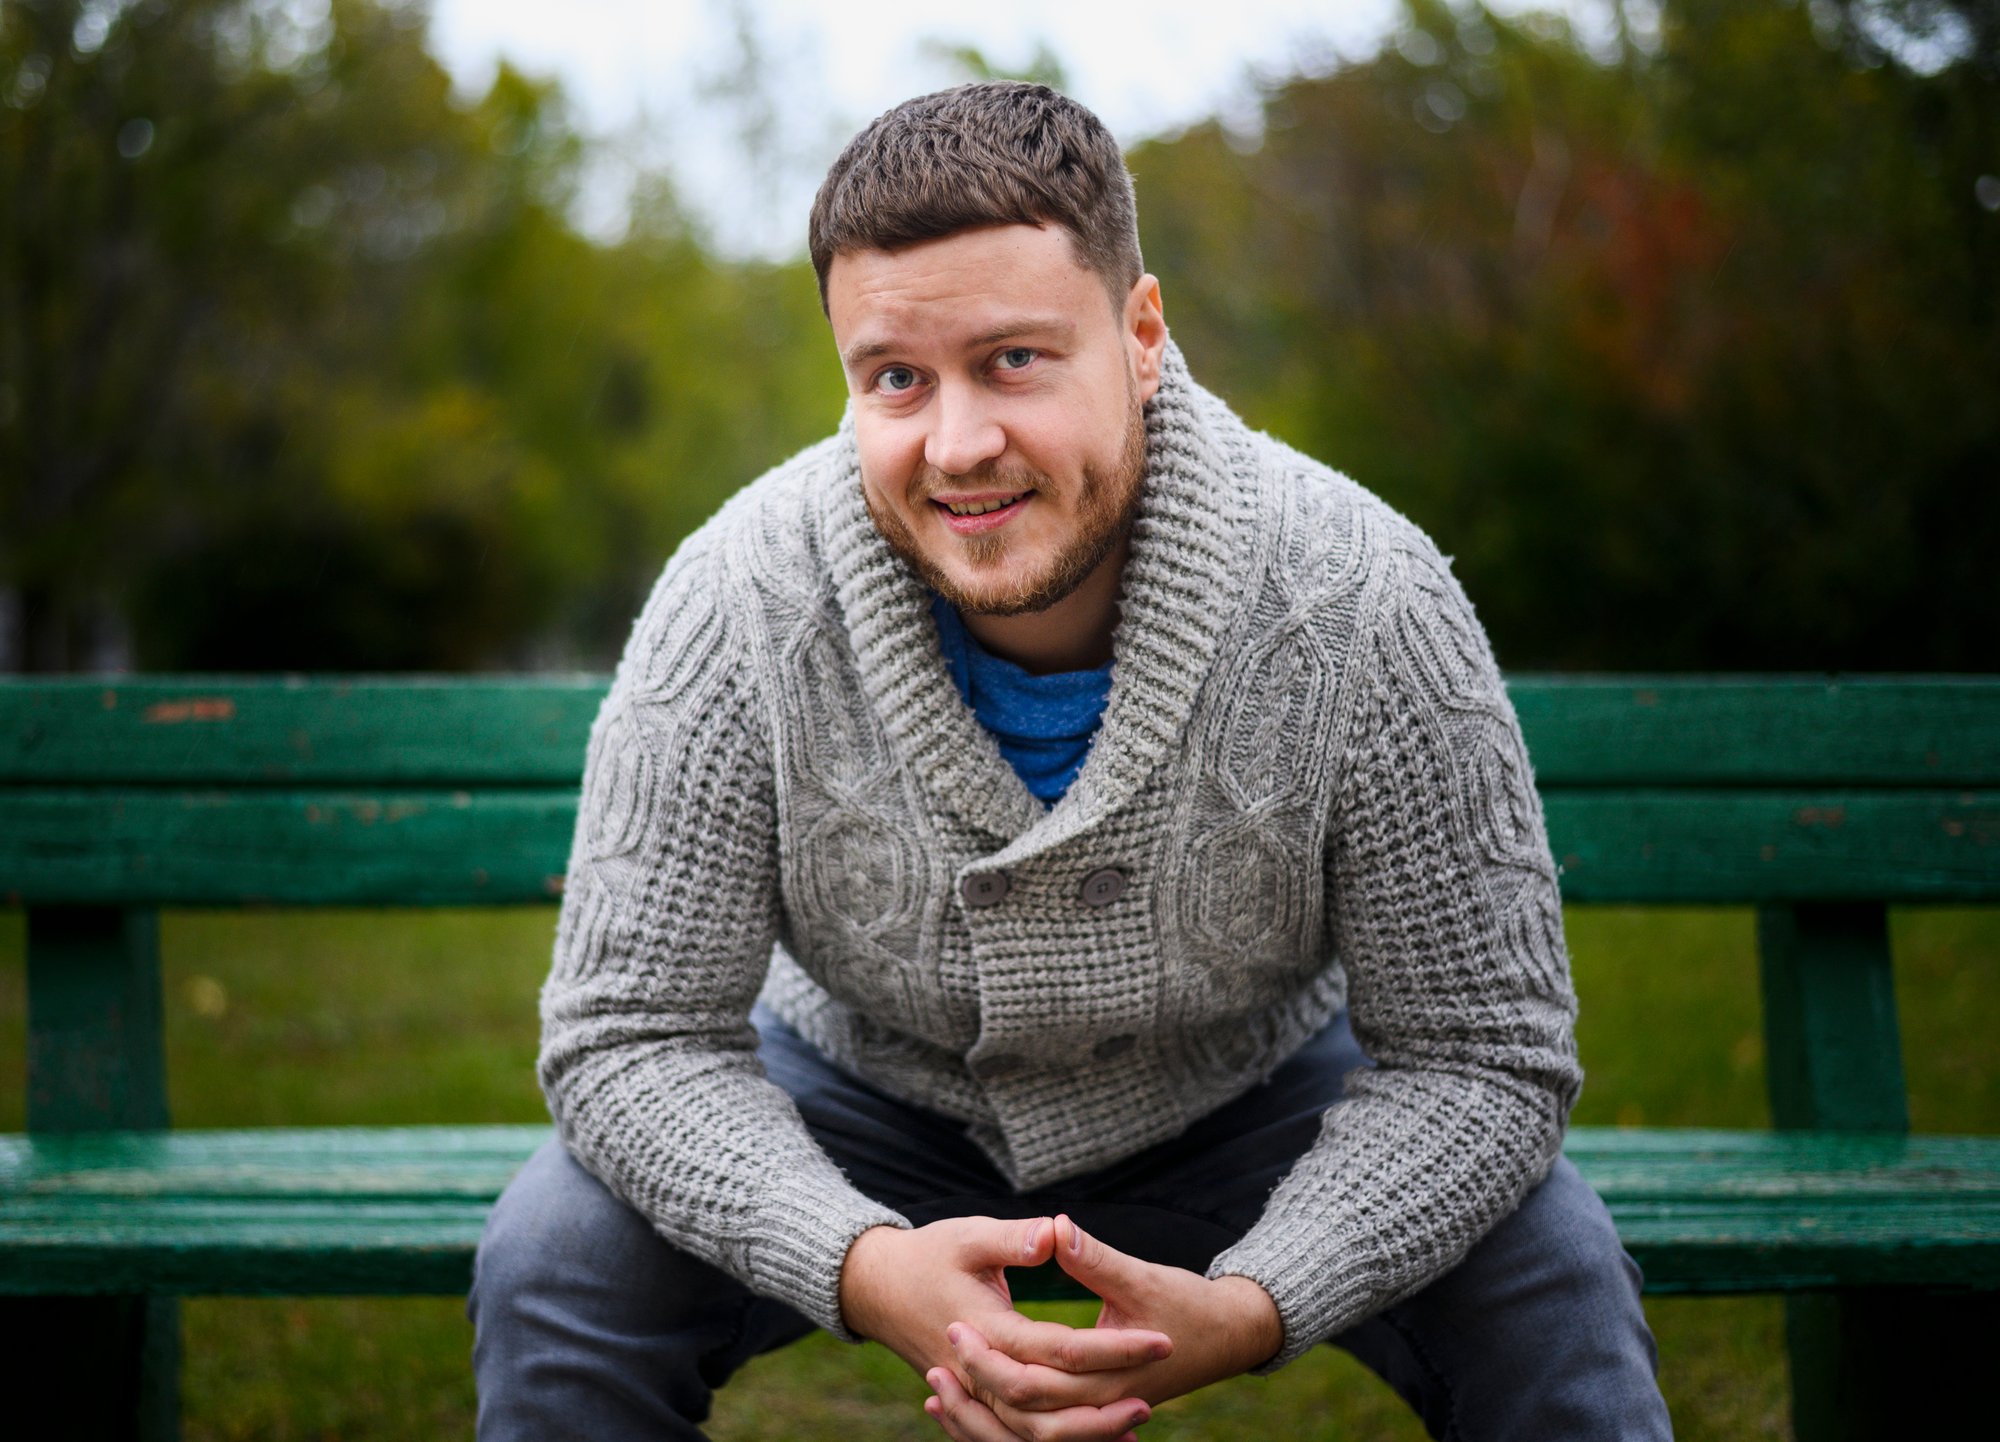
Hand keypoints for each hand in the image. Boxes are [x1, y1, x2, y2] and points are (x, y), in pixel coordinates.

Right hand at [838, 1217, 1165, 1440]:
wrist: (876, 1289)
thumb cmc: (927, 1255)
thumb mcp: (968, 1234)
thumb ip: (1012, 1237)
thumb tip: (1056, 1232)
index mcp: (987, 1328)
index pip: (1061, 1347)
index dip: (1115, 1346)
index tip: (1160, 1337)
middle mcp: (980, 1373)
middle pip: (1049, 1408)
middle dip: (1105, 1406)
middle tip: (1154, 1393)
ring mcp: (974, 1394)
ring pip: (1032, 1434)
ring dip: (1085, 1434)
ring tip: (1135, 1420)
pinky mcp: (974, 1402)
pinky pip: (1016, 1436)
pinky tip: (1096, 1436)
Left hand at [944, 1213, 1283, 1425]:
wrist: (1229, 1336)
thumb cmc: (1189, 1304)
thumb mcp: (1143, 1276)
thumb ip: (1094, 1257)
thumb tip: (1054, 1226)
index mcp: (1109, 1374)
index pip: (1037, 1377)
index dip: (992, 1354)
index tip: (955, 1322)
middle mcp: (1101, 1404)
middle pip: (1025, 1411)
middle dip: (979, 1383)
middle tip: (945, 1346)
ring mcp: (1099, 1415)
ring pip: (1029, 1435)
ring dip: (982, 1420)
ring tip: (938, 1391)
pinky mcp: (1095, 1413)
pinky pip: (1041, 1432)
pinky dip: (1001, 1425)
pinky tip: (967, 1404)